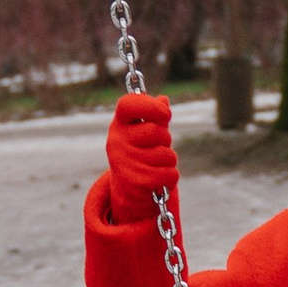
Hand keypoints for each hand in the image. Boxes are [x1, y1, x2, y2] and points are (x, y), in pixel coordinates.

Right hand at [105, 89, 180, 216]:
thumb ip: (155, 116)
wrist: (127, 186)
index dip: (151, 106)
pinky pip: (168, 173)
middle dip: (165, 139)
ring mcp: (124, 161)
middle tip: (157, 146)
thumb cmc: (140, 151)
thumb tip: (164, 100)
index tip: (165, 114)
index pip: (128, 104)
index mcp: (119, 123)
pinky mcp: (134, 181)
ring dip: (169, 160)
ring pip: (166, 155)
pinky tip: (159, 179)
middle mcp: (116, 140)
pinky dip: (170, 177)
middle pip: (156, 131)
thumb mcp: (145, 130)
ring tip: (157, 164)